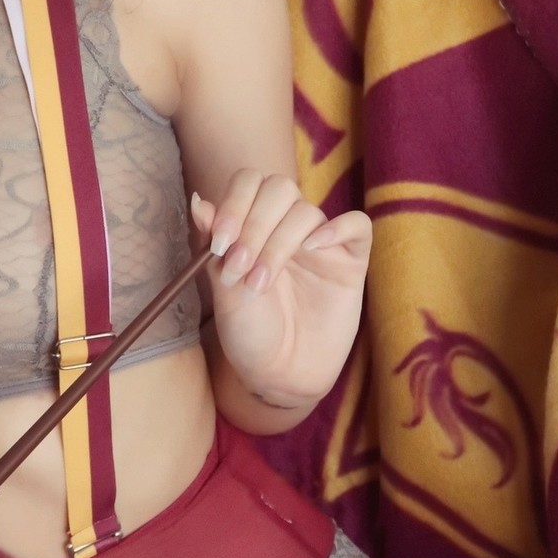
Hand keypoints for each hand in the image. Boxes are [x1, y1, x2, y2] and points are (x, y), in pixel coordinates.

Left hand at [191, 172, 371, 406]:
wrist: (280, 374)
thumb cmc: (249, 332)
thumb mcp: (223, 290)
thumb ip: (215, 245)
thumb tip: (199, 202)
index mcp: (254, 225)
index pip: (249, 184)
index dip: (235, 204)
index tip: (220, 243)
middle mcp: (286, 227)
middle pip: (279, 189)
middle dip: (255, 224)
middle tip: (241, 265)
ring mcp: (320, 243)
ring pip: (307, 212)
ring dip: (279, 242)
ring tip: (262, 283)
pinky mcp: (350, 261)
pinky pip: (358, 225)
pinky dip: (338, 227)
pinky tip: (315, 248)